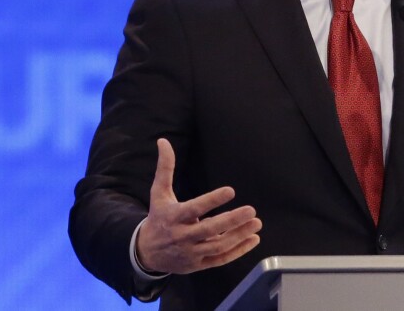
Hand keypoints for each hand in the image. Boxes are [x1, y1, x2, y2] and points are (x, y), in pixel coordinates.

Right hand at [136, 138, 261, 273]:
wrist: (146, 253)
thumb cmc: (159, 217)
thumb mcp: (159, 193)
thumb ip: (165, 168)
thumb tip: (163, 141)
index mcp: (174, 217)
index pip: (194, 208)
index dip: (212, 200)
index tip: (230, 190)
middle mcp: (183, 236)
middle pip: (209, 230)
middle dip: (231, 221)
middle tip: (251, 210)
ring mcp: (192, 252)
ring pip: (218, 246)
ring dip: (239, 235)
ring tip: (256, 223)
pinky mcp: (199, 264)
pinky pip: (220, 259)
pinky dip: (238, 251)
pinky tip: (253, 239)